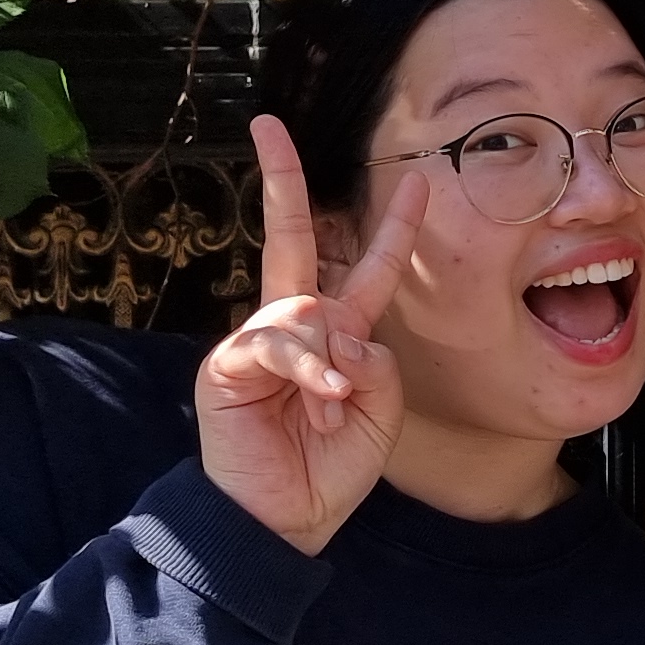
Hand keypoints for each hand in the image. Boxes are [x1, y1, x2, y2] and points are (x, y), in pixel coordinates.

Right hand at [197, 115, 430, 553]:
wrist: (283, 519)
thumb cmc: (330, 467)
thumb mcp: (380, 413)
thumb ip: (377, 363)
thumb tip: (344, 332)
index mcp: (339, 334)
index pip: (368, 269)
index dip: (394, 228)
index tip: (417, 182)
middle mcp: (295, 326)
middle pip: (293, 238)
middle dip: (281, 181)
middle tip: (268, 125)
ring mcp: (256, 341)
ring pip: (305, 308)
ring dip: (330, 360)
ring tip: (332, 406)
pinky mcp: (226, 364)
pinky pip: (276, 341)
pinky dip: (307, 368)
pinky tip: (321, 397)